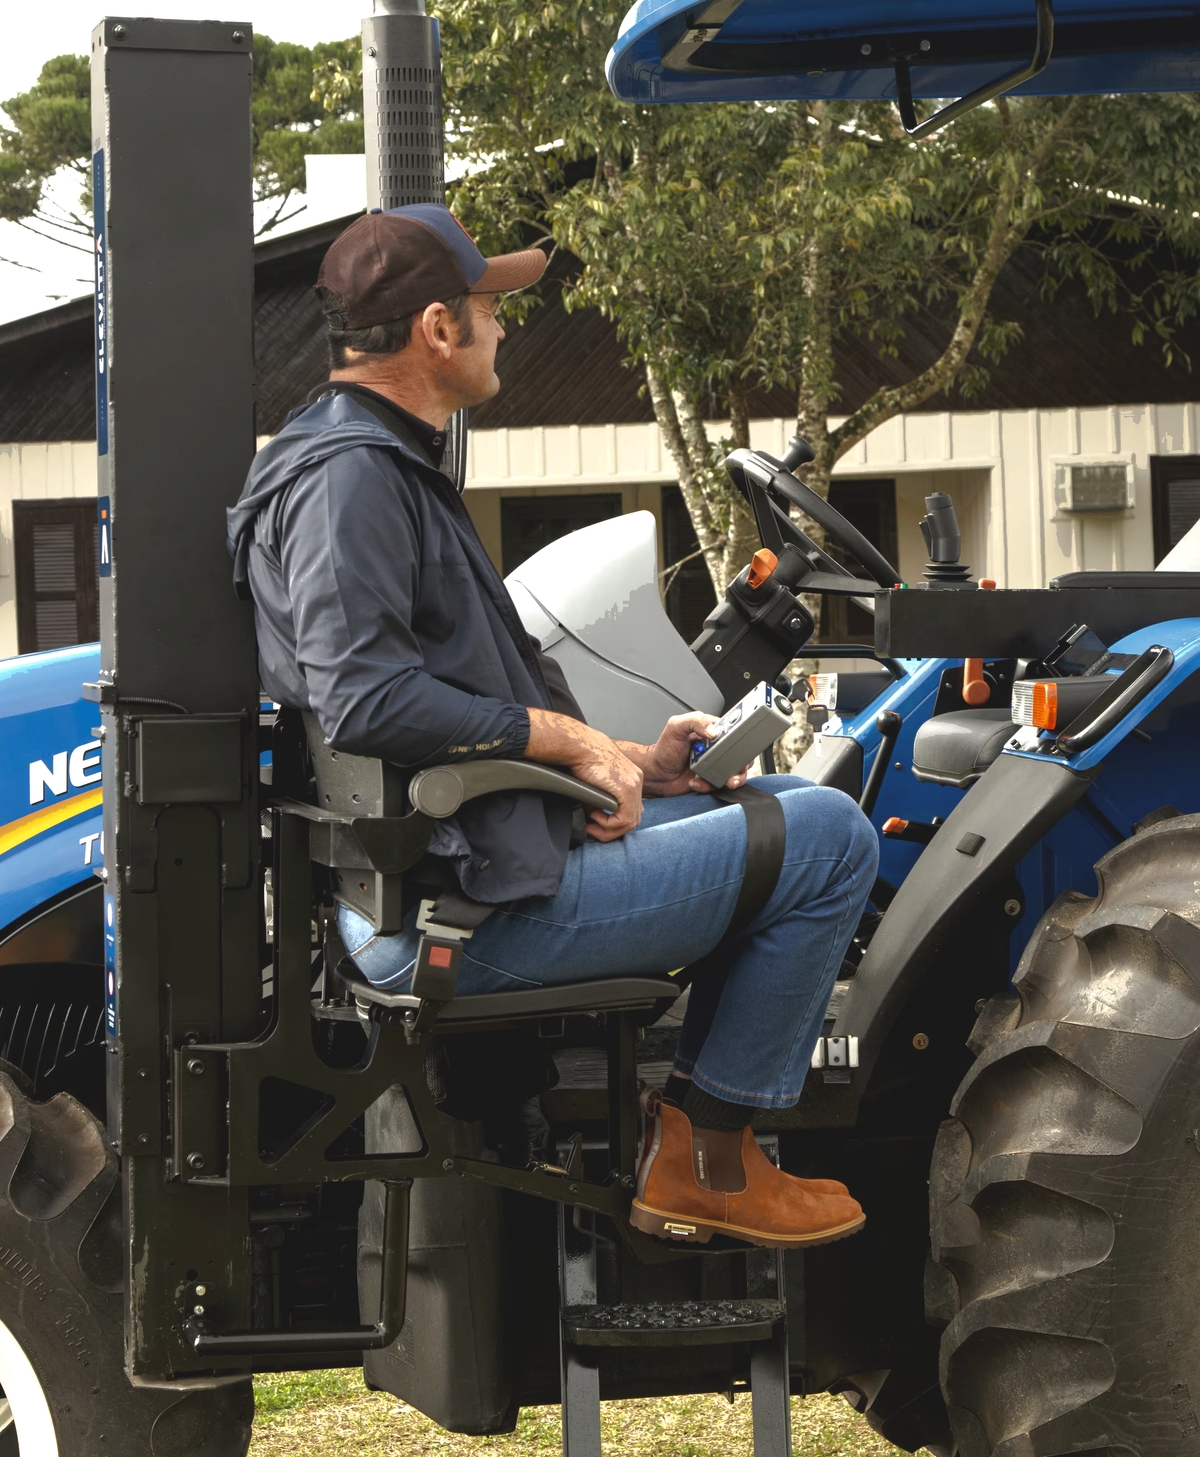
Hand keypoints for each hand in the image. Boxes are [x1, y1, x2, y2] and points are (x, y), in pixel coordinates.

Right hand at [525, 709, 643, 840]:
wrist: (580, 746)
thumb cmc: (583, 758)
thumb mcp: (596, 780)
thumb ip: (601, 796)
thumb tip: (594, 813)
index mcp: (631, 777)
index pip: (632, 809)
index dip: (615, 822)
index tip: (596, 824)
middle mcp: (636, 781)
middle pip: (633, 818)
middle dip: (612, 830)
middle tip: (593, 831)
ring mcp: (634, 785)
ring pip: (630, 822)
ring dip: (609, 829)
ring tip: (591, 826)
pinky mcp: (626, 789)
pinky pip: (623, 819)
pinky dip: (608, 824)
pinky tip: (594, 816)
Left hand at [629, 712, 753, 796]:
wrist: (656, 774)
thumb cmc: (664, 749)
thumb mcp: (676, 727)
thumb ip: (695, 721)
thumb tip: (713, 730)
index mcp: (709, 732)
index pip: (732, 732)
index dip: (740, 739)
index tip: (738, 746)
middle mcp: (714, 748)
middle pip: (740, 754)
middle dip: (742, 763)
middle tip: (736, 768)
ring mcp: (714, 765)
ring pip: (736, 772)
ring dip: (734, 778)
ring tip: (727, 781)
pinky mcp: (711, 780)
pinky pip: (720, 785)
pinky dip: (709, 785)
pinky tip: (696, 782)